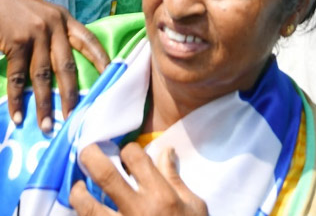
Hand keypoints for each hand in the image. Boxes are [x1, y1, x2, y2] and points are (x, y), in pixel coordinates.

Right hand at [0, 0, 108, 130]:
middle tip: (75, 119)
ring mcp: (36, 33)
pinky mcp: (17, 42)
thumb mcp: (43, 17)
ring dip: (45, 104)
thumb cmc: (16, 10)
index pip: (89, 40)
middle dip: (72, 95)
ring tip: (46, 126)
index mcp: (64, 18)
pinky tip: (18, 116)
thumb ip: (55, 36)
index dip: (101, 59)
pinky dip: (17, 99)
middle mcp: (54, 25)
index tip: (112, 77)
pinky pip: (19, 77)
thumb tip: (62, 71)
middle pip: (68, 65)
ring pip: (44, 75)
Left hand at [69, 143, 207, 215]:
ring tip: (78, 187)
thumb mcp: (193, 206)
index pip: (136, 159)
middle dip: (92, 157)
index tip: (126, 152)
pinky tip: (84, 212)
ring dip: (78, 194)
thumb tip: (166, 151)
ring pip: (89, 208)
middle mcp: (137, 210)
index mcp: (160, 195)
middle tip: (85, 150)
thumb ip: (174, 179)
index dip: (128, 149)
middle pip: (106, 176)